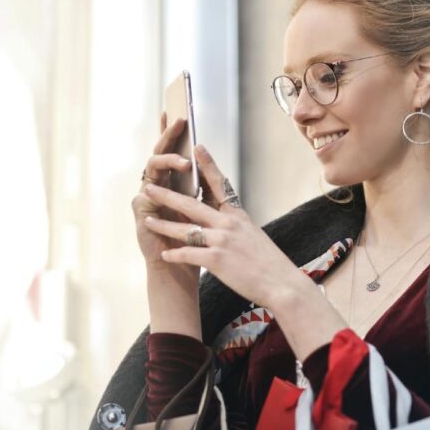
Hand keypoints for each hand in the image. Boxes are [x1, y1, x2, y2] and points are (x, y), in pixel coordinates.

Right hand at [132, 112, 199, 273]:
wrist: (182, 268)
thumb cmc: (196, 239)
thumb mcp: (206, 207)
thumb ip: (206, 184)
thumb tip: (210, 158)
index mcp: (173, 183)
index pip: (172, 151)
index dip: (171, 132)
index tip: (177, 110)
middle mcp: (158, 186)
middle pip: (161, 153)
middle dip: (169, 135)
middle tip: (180, 120)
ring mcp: (147, 198)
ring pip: (152, 169)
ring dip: (168, 161)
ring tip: (185, 161)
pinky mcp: (142, 213)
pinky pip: (146, 195)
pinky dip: (157, 190)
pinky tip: (164, 186)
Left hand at [141, 145, 304, 307]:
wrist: (281, 283)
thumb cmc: (269, 263)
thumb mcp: (254, 235)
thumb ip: (237, 225)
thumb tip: (225, 219)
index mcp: (238, 215)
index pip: (219, 184)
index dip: (208, 165)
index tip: (197, 147)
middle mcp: (228, 223)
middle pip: (191, 205)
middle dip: (167, 195)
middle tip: (149, 187)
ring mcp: (222, 240)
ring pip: (185, 229)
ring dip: (164, 225)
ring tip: (147, 221)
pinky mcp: (216, 260)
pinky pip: (188, 254)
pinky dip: (175, 254)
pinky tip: (164, 255)